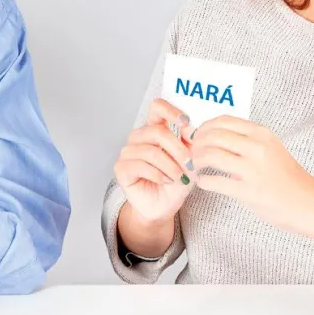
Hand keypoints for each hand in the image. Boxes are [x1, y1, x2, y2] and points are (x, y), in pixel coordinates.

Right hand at [114, 98, 194, 225]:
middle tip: (189, 163)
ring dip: (170, 166)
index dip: (170, 111)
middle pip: (156, 131)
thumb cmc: (176, 181)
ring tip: (180, 177)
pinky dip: (158, 174)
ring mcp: (128, 152)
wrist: (165, 206)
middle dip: (177, 148)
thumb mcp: (189, 160)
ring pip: (150, 151)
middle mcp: (139, 137)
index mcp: (155, 129)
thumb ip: (190, 143)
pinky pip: (140, 165)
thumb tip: (192, 130)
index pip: (157, 108)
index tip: (185, 122)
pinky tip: (167, 181)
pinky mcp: (121, 168)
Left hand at [186, 116, 313, 233]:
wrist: (309, 204)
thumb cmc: (288, 177)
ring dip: (196, 160)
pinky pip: (215, 182)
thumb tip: (214, 135)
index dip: (204, 126)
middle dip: (195, 143)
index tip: (196, 134)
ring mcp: (253, 169)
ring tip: (193, 165)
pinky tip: (202, 181)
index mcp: (261, 134)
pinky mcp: (249, 191)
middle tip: (190, 151)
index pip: (223, 120)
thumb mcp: (271, 148)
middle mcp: (257, 147)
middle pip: (213, 135)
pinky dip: (203, 180)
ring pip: (211, 155)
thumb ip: (247, 140)